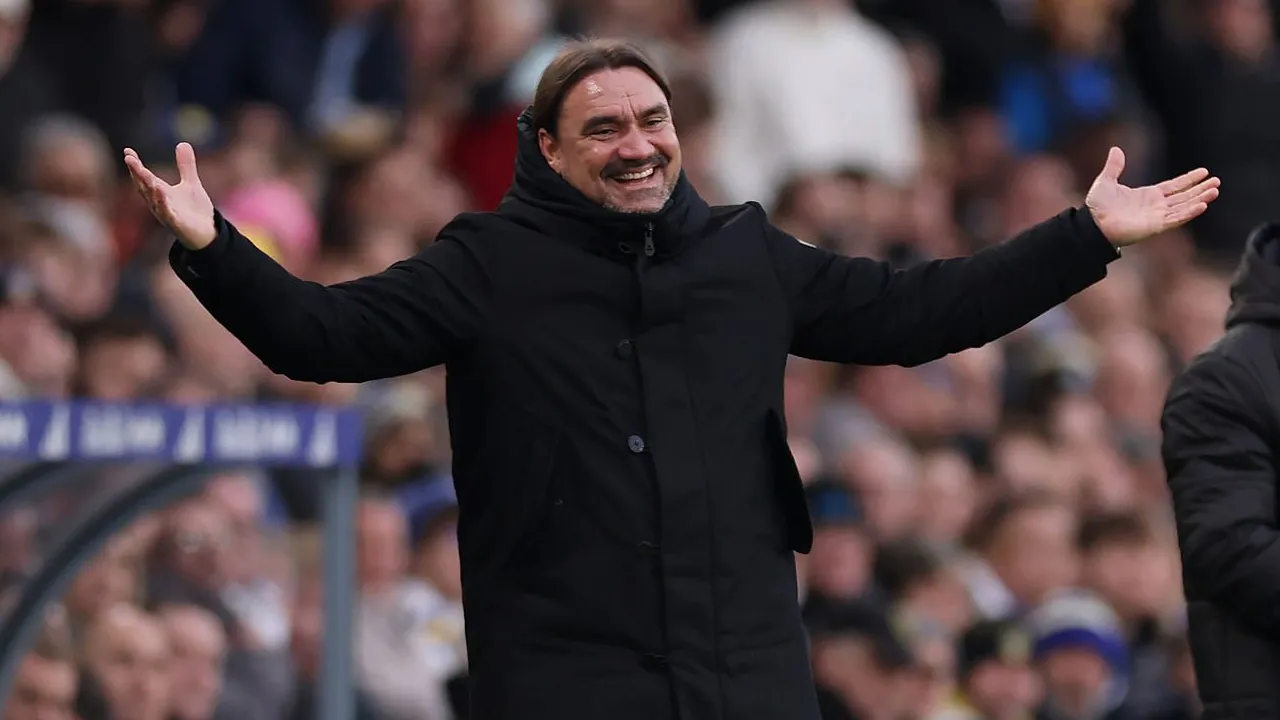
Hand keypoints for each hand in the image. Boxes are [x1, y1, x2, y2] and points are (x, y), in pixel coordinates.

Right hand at [123, 142, 216, 250]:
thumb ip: (186, 166)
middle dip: (137, 173)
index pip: (144, 178)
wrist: (207, 234)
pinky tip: (161, 193)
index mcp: (160, 193)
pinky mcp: (178, 225)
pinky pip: (169, 215)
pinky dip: (164, 205)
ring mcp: (167, 215)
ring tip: (144, 173)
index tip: (128, 151)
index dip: (135, 166)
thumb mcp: (191, 184)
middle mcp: (159, 204)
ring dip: (149, 187)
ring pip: (154, 200)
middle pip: (145, 187)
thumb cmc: (195, 210)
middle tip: (129, 158)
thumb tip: (183, 143)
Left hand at [1085, 146, 1219, 246]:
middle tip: (1217, 181)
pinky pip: (1176, 219)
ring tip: (1215, 190)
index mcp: (1148, 195)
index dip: (1189, 179)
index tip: (1204, 172)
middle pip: (1184, 196)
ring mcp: (1157, 217)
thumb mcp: (1106, 181)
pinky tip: (1202, 205)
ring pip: (1184, 206)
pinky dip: (1189, 212)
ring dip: (1200, 199)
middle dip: (1200, 189)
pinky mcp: (1155, 226)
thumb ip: (1114, 166)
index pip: (1174, 186)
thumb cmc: (1098, 207)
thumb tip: (1116, 149)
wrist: (1092, 224)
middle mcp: (1156, 206)